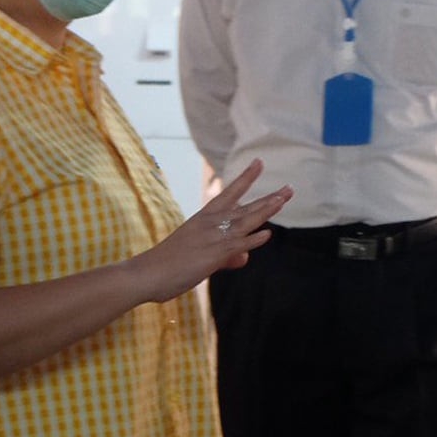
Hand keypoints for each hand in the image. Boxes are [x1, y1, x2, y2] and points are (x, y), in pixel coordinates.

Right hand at [126, 159, 290, 303]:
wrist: (146, 273)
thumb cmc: (169, 265)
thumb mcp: (201, 255)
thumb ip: (226, 256)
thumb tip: (244, 258)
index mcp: (204, 218)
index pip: (229, 193)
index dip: (246, 178)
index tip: (259, 162)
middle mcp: (210, 223)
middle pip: (245, 207)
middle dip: (269, 198)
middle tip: (289, 189)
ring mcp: (212, 237)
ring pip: (245, 221)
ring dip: (266, 210)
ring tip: (284, 199)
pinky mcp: (213, 254)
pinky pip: (237, 245)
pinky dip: (253, 240)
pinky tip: (267, 234)